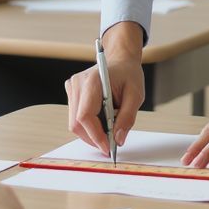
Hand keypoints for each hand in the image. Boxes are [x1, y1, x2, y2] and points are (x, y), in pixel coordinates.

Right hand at [65, 21, 144, 155]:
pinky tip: (102, 120)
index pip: (85, 116)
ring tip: (109, 130)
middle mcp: (77, 83)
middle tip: (111, 144)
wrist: (121, 60)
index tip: (108, 148)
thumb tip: (118, 140)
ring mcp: (72, 87)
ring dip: (91, 132)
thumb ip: (127, 118)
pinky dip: (89, 125)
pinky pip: (76, 117)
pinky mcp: (72, 92)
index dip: (95, 135)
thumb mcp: (136, 95)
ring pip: (75, 123)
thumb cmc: (128, 74)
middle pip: (76, 123)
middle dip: (93, 138)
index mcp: (92, 81)